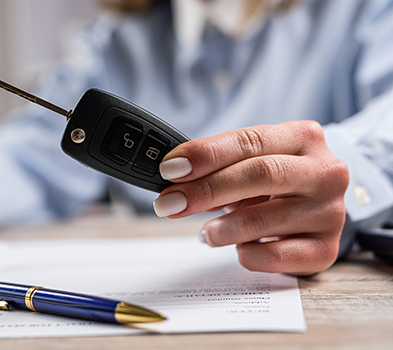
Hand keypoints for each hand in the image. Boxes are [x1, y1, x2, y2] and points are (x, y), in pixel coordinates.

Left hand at [153, 121, 348, 275]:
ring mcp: (330, 212)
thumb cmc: (277, 182)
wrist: (319, 207)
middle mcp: (325, 171)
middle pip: (260, 174)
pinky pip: (276, 257)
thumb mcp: (254, 162)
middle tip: (170, 203)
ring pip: (263, 219)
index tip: (170, 169)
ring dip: (221, 228)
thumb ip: (221, 165)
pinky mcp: (326, 249)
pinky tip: (239, 248)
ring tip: (206, 233)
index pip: (249, 140)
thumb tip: (175, 179)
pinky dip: (246, 254)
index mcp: (303, 137)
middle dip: (206, 190)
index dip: (206, 154)